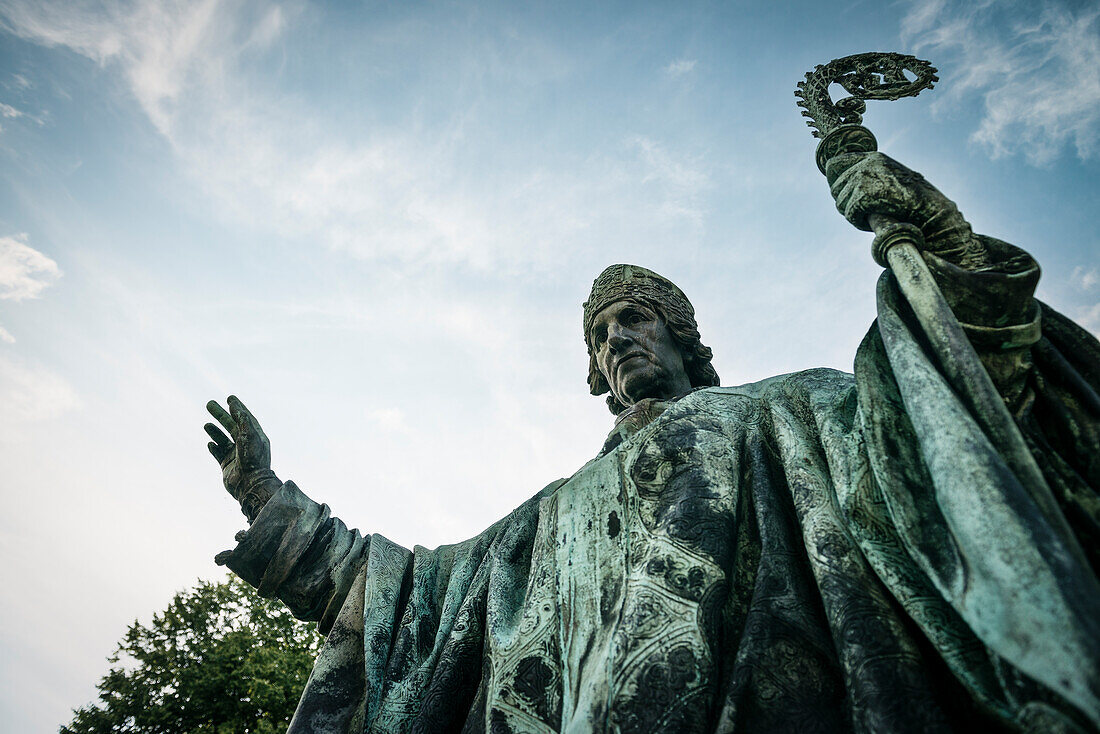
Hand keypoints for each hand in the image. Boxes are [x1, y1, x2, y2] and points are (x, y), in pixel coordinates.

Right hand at [205, 395, 278, 521]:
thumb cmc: (253, 459)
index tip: (229, 398)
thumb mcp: (249, 435)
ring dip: (215, 431)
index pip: (245, 418)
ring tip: (206, 424)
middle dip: (221, 415)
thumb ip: (242, 419)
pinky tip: (210, 443)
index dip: (237, 407)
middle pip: (231, 426)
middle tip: (209, 404)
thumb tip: (234, 404)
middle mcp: (246, 445)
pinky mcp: (227, 466)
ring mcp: (236, 455)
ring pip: (223, 439)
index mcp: (255, 436)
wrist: (250, 485)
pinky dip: (214, 447)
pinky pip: (219, 454)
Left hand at [826, 151, 988, 269]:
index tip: (839, 191)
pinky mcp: (865, 196)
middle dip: (844, 201)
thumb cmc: (913, 199)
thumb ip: (870, 176)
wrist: (932, 210)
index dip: (833, 179)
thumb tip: (840, 183)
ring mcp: (865, 179)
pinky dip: (858, 222)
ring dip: (852, 212)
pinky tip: (872, 221)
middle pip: (834, 187)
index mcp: (874, 157)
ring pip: (840, 202)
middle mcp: (867, 164)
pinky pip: (850, 213)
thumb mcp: (892, 178)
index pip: (835, 164)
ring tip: (871, 214)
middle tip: (861, 209)